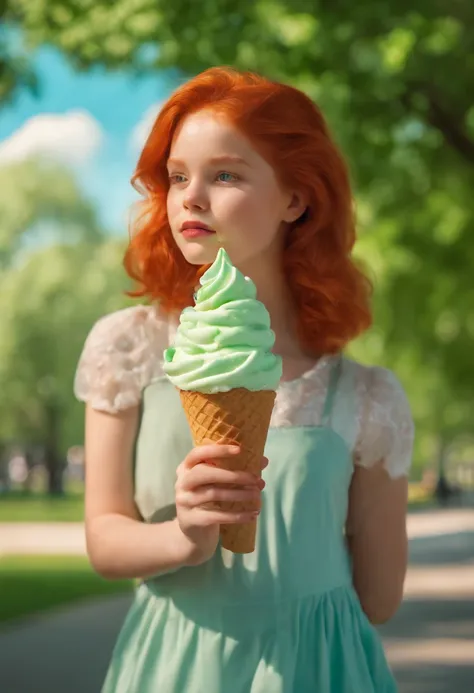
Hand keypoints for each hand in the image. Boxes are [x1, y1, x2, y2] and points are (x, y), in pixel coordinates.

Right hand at [175, 444, 266, 565]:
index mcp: (186, 468)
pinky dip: (237, 515)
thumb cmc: (208, 502)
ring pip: (214, 494)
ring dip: (239, 494)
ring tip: (257, 495)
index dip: (218, 450)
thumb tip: (263, 461)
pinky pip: (217, 516)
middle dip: (233, 475)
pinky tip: (252, 514)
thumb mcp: (217, 484)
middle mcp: (182, 482)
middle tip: (255, 479)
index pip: (198, 453)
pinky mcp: (191, 520)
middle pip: (205, 473)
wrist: (194, 534)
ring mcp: (184, 502)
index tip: (239, 450)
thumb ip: (236, 470)